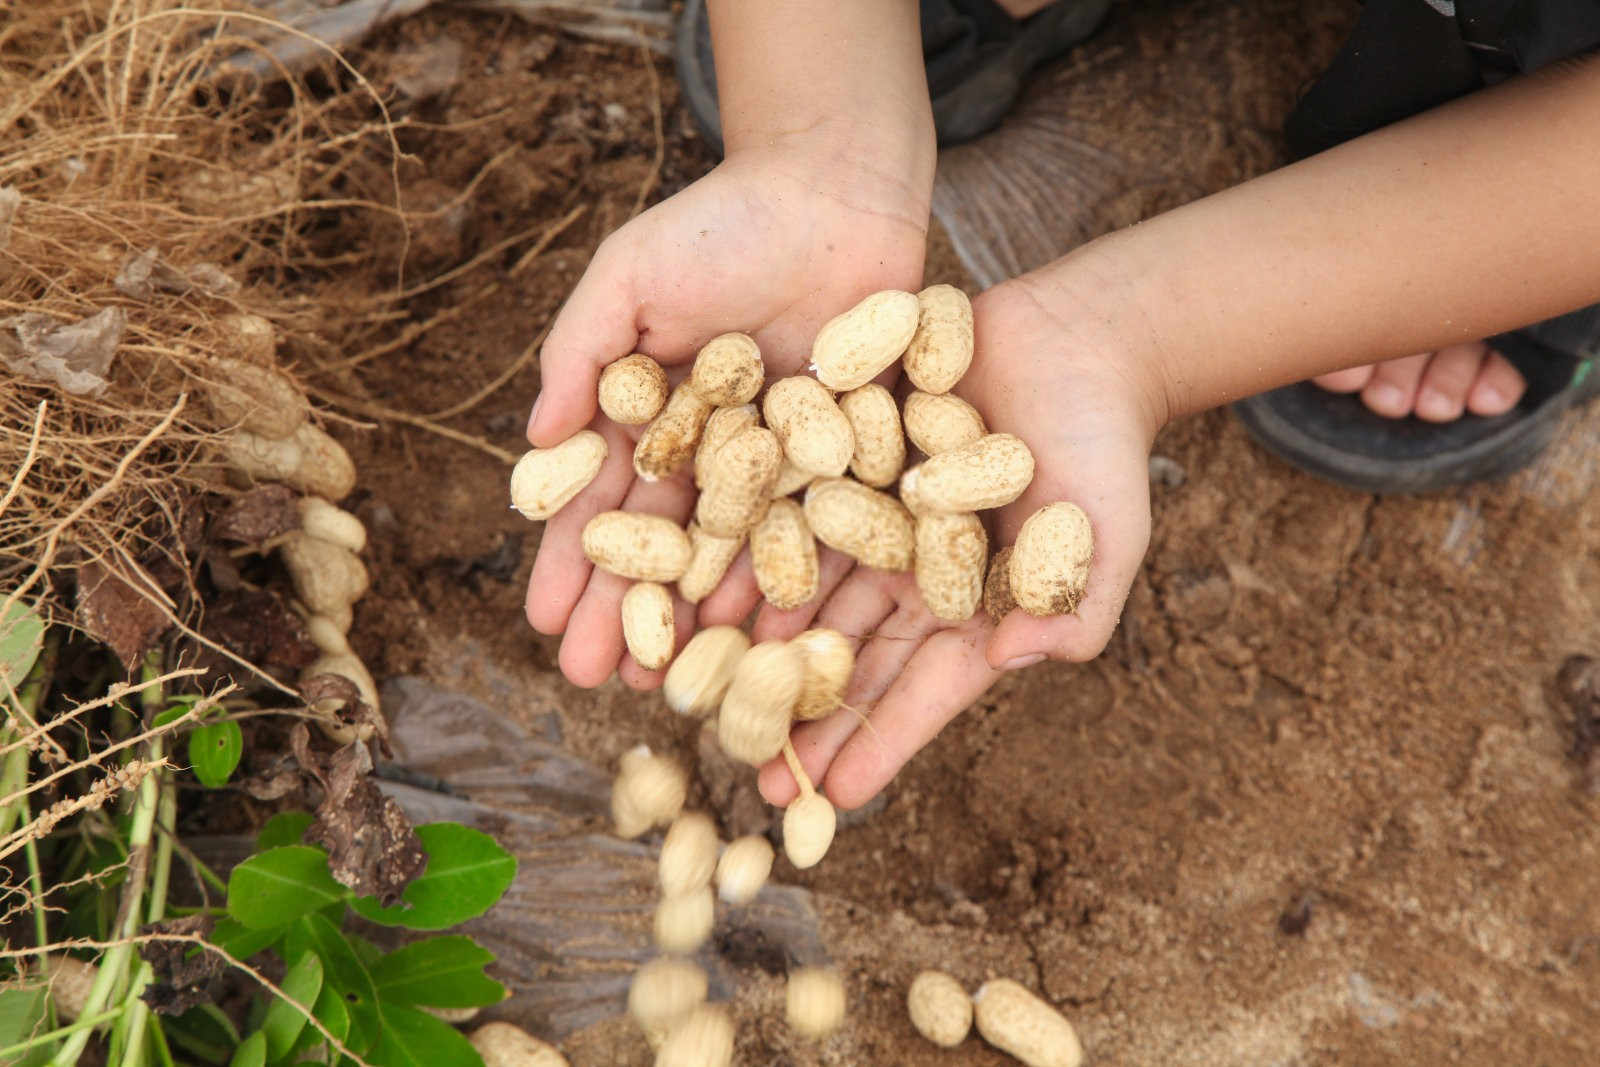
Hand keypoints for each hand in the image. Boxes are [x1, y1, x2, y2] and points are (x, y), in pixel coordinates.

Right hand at [524, 137, 930, 689]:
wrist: (835, 192)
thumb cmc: (720, 225)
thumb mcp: (627, 278)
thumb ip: (578, 355)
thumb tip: (533, 442)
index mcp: (652, 417)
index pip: (604, 504)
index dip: (573, 565)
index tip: (545, 624)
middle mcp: (713, 453)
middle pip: (666, 547)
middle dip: (629, 615)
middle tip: (597, 682)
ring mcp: (781, 464)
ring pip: (736, 556)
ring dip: (701, 620)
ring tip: (675, 682)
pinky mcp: (848, 461)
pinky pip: (816, 533)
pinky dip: (789, 582)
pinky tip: (762, 636)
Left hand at [755, 277, 1164, 808]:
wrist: (1074, 337)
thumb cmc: (1103, 446)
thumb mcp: (1109, 533)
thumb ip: (1074, 606)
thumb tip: (1017, 662)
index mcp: (977, 608)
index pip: (924, 690)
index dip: (880, 743)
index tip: (832, 800)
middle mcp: (916, 575)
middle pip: (854, 658)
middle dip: (807, 718)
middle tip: (752, 777)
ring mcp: (876, 521)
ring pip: (811, 595)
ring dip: (761, 647)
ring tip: (708, 700)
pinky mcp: (845, 460)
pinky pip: (789, 510)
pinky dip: (749, 551)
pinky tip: (703, 592)